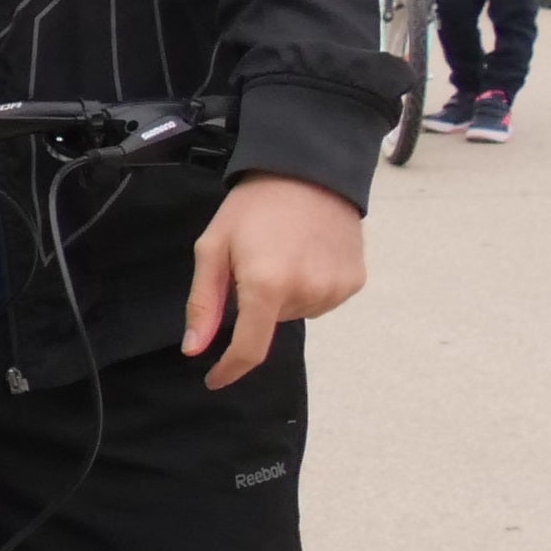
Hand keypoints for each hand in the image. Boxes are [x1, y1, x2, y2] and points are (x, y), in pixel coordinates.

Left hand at [182, 171, 364, 387]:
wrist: (310, 171)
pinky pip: (321, 301)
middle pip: (269, 324)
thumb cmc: (252, 207)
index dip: (229, 370)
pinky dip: (308, 288)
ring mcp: (335, 289)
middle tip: (255, 261)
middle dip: (255, 303)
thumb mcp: (214, 248)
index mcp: (267, 285)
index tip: (214, 379)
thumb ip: (204, 303)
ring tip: (283, 253)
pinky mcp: (355, 282)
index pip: (249, 349)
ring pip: (295, 313)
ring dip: (283, 296)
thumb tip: (194, 349)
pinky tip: (307, 255)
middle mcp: (306, 293)